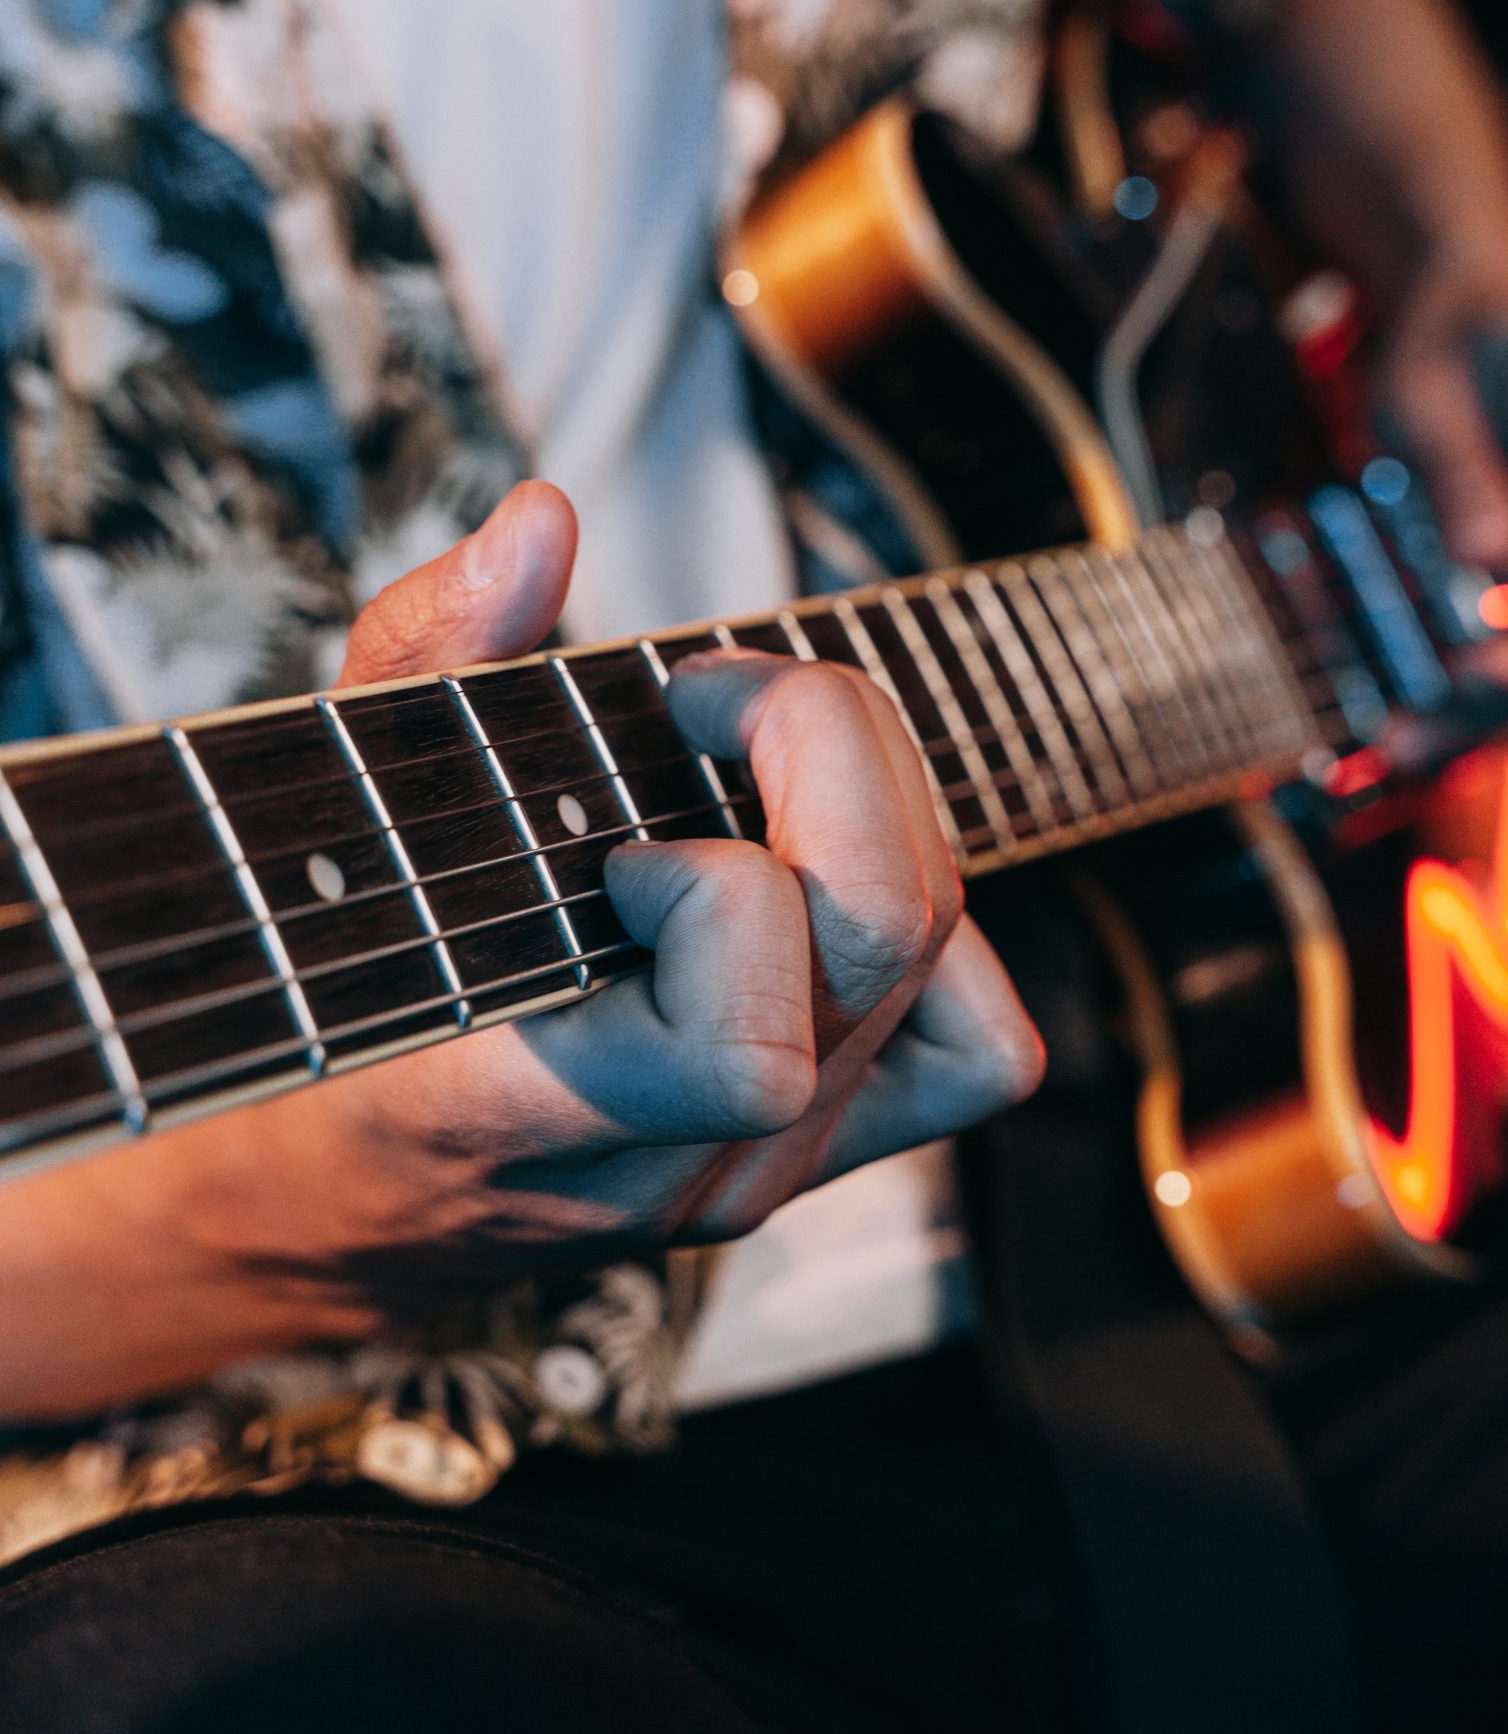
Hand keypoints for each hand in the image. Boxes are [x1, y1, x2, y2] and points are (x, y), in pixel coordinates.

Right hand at [0, 486, 1042, 1421]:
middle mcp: (674, 1169)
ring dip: (892, 835)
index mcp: (528, 1114)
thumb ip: (428, 656)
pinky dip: (940, 947)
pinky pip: (974, 1050)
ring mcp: (757, 1178)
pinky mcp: (815, 1160)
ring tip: (773, 781)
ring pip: (955, 996)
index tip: (632, 774)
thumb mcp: (326, 806)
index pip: (740, 1042)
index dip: (719, 872)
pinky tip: (821, 880)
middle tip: (717, 701)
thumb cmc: (310, 991)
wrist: (309, 1208)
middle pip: (885, 948)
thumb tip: (543, 525)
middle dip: (831, 757)